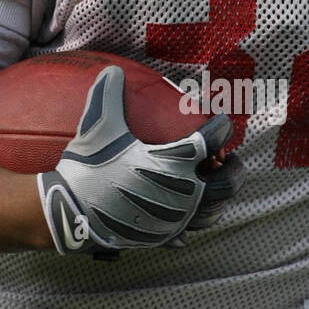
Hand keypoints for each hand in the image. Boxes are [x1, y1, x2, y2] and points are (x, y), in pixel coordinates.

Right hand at [38, 65, 244, 257]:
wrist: (72, 213)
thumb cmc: (88, 166)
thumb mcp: (98, 124)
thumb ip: (109, 94)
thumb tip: (112, 70)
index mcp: (175, 162)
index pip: (212, 140)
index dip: (221, 127)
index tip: (221, 120)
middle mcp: (184, 193)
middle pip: (227, 183)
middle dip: (236, 169)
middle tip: (233, 160)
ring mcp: (175, 219)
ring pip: (212, 213)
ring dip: (219, 199)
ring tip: (216, 189)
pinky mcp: (162, 237)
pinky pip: (186, 233)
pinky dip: (192, 224)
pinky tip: (188, 219)